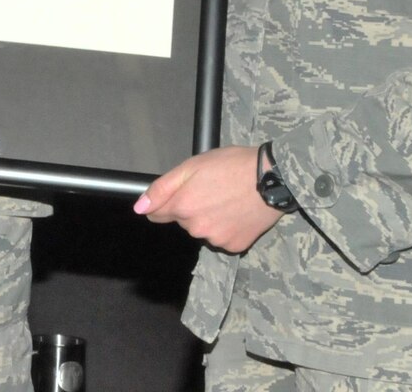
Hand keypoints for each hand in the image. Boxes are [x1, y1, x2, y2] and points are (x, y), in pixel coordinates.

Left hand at [134, 144, 281, 252]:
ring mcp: (217, 239)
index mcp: (182, 207)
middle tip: (211, 189)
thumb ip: (161, 189)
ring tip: (227, 198)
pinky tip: (237, 211)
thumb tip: (140, 208)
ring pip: (202, 230)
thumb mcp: (191, 166)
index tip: (182, 192)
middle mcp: (196, 228)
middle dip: (191, 207)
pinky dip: (227, 227)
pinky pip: (222, 238)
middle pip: (183, 221)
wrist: (272, 177)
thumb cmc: (231, 165)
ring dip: (209, 218)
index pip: (157, 214)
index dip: (167, 202)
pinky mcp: (236, 246)